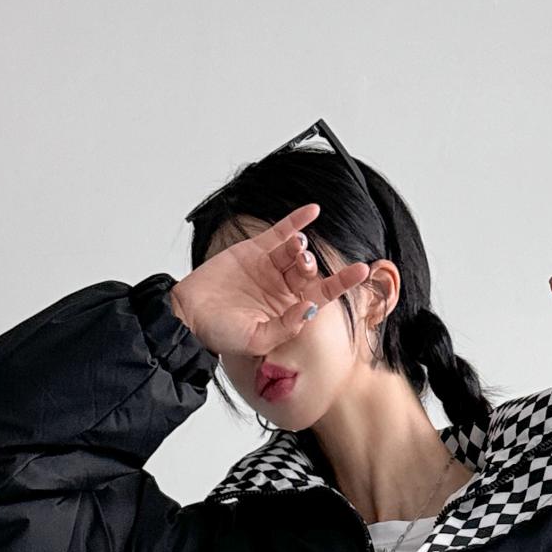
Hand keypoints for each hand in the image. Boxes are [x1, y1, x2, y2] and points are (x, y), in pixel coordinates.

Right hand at [169, 203, 371, 355]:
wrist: (189, 315)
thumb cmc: (220, 334)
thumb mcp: (256, 339)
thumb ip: (285, 328)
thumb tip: (311, 308)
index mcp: (287, 311)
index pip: (322, 295)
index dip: (343, 282)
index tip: (363, 270)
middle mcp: (282, 289)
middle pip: (310, 272)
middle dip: (311, 267)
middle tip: (301, 267)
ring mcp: (269, 268)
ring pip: (296, 251)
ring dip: (301, 248)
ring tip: (295, 251)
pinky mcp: (254, 250)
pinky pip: (280, 232)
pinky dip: (296, 222)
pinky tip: (313, 211)